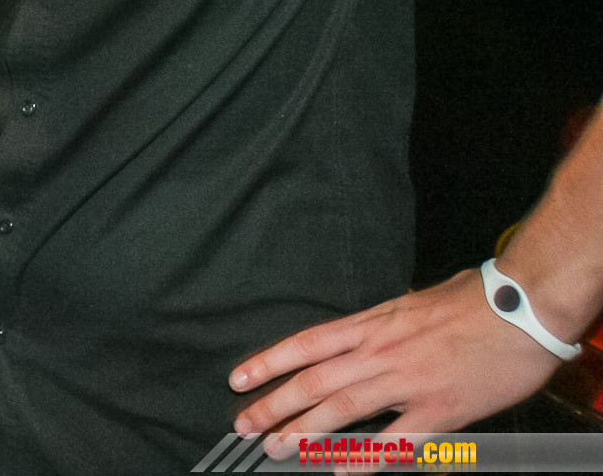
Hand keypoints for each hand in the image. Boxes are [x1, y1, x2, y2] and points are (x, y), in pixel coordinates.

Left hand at [230, 268, 565, 453]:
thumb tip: (364, 333)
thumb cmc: (473, 301)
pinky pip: (394, 439)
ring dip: (305, 432)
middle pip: (313, 381)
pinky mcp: (441, 409)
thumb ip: (383, 324)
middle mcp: (380, 352)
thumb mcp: (412, 302)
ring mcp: (408, 382)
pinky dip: (365, 456)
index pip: (305, 344)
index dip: (268, 362)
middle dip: (273, 404)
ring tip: (276, 448)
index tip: (239, 379)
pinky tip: (340, 469)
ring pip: (342, 409)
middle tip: (244, 425)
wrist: (521, 309)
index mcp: (372, 324)